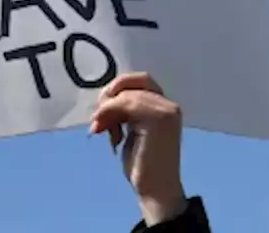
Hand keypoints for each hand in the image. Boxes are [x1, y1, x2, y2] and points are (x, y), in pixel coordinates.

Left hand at [90, 72, 186, 224]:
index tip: (103, 107)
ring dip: (106, 111)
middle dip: (110, 95)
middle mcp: (169, 106)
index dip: (118, 88)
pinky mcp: (158, 120)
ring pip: (124, 95)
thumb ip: (125, 109)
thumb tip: (103, 96)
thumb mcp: (130, 127)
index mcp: (165, 106)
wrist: (155, 189)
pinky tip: (103, 131)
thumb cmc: (141, 162)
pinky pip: (124, 104)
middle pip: (131, 83)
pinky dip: (107, 114)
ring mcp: (166, 112)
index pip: (140, 80)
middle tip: (98, 116)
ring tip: (103, 130)